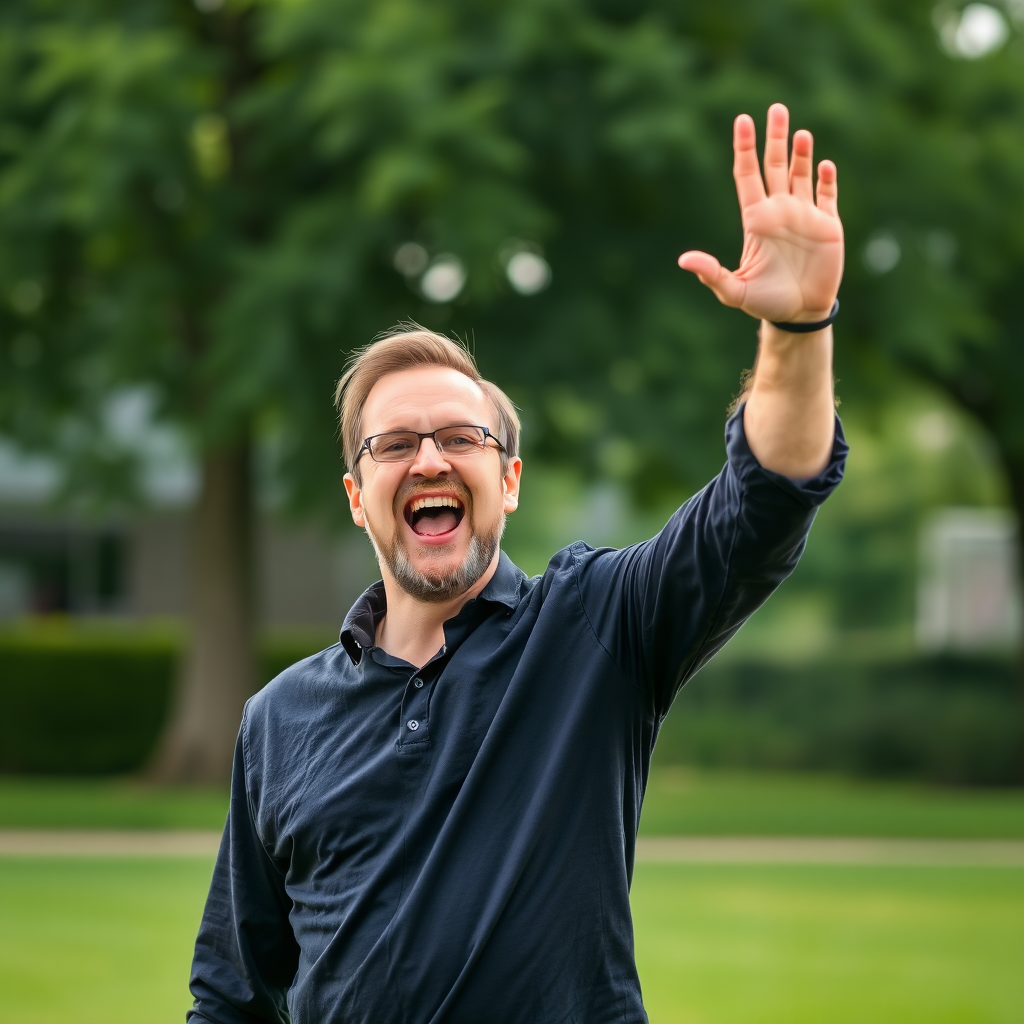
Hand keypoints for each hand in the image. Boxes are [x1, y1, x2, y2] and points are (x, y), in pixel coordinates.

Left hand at [678, 104, 843, 324]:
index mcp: (756, 219)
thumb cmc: (765, 302)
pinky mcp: (828, 226)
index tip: (742, 120)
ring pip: (801, 174)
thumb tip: (684, 261)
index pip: (747, 175)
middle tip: (775, 108)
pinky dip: (827, 181)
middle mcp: (779, 211)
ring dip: (801, 153)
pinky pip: (828, 196)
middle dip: (774, 137)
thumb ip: (712, 274)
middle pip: (775, 165)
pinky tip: (824, 166)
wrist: (798, 314)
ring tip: (798, 132)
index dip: (744, 148)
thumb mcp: (734, 291)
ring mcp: (804, 216)